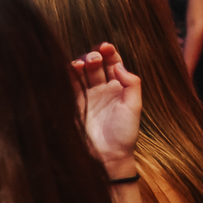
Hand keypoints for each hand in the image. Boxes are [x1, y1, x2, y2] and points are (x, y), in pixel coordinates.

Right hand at [72, 43, 141, 176]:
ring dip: (80, 65)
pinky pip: (69, 86)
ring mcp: (86, 97)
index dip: (110, 53)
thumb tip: (118, 65)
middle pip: (96, 66)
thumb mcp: (135, 106)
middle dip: (94, 57)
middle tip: (94, 59)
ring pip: (81, 74)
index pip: (113, 64)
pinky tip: (70, 70)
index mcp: (119, 88)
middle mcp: (102, 90)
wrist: (108, 155)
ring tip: (82, 64)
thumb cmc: (124, 133)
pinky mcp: (73, 105)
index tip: (106, 46)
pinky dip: (67, 76)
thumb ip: (131, 83)